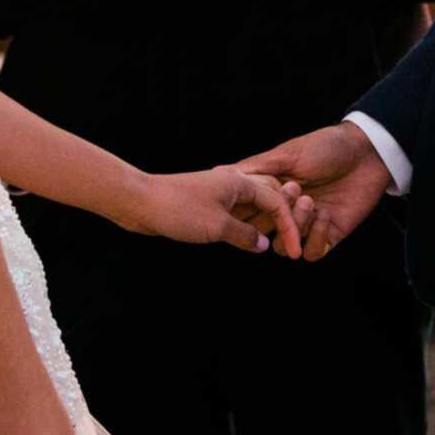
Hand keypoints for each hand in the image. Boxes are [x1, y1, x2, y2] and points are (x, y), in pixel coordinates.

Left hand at [121, 168, 302, 255]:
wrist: (140, 202)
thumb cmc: (179, 209)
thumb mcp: (218, 227)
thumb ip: (245, 236)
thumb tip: (264, 244)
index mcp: (240, 182)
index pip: (277, 202)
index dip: (289, 228)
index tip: (294, 252)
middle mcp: (232, 185)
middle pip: (267, 203)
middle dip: (280, 225)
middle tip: (288, 249)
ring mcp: (218, 194)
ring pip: (249, 211)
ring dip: (261, 229)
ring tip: (269, 249)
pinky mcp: (205, 206)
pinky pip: (233, 217)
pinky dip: (242, 230)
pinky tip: (243, 244)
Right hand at [231, 122, 393, 260]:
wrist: (367, 152)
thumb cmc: (327, 146)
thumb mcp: (288, 154)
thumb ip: (257, 168)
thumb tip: (220, 172)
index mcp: (272, 192)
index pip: (248, 212)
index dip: (247, 210)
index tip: (255, 199)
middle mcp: (286, 211)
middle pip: (262, 232)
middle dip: (273, 216)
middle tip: (292, 191)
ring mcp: (307, 225)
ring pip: (284, 246)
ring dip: (295, 226)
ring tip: (310, 201)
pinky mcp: (329, 235)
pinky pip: (313, 253)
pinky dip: (316, 237)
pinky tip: (325, 214)